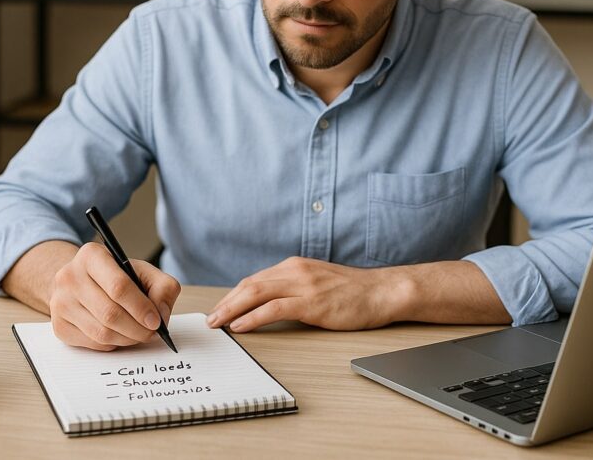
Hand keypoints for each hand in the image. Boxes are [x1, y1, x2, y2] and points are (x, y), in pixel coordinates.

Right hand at [49, 242, 180, 350]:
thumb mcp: (142, 272)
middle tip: (152, 333)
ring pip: (102, 333)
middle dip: (137, 329)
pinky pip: (92, 344)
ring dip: (127, 339)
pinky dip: (112, 344)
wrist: (80, 283)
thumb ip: (162, 288)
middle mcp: (69, 277)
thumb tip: (161, 315)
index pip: (119, 286)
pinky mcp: (58, 326)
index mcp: (91, 255)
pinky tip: (120, 334)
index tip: (156, 321)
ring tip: (139, 334)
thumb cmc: (115, 277)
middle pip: (110, 313)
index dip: (141, 307)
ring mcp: (60, 302)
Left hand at [206, 257, 404, 332]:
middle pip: (249, 285)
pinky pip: (274, 309)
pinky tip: (241, 326)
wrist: (382, 291)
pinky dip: (253, 317)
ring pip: (256, 294)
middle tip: (210, 318)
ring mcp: (303, 285)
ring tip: (218, 323)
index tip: (219, 309)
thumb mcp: (317, 282)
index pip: (254, 280)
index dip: (233, 296)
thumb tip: (269, 303)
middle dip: (226, 302)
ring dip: (232, 309)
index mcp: (294, 266)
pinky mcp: (312, 303)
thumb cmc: (353, 291)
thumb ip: (294, 287)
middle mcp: (295, 271)